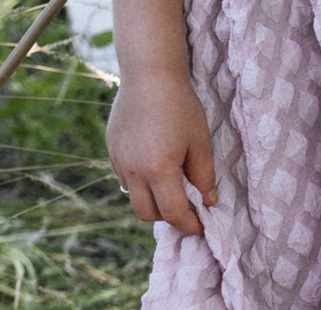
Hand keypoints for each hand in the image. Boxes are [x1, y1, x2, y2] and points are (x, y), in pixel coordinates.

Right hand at [106, 69, 217, 235]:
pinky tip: (154, 166)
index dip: (189, 225)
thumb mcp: (200, 143)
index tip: (201, 225)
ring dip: (151, 200)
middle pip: (146, 214)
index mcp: (158, 170)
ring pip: (133, 197)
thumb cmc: (180, 106)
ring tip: (170, 187)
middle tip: (186, 209)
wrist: (148, 74)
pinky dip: (139, 182)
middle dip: (167, 217)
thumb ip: (204, 177)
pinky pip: (124, 178)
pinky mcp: (112, 148)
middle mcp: (133, 169)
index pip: (172, 214)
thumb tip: (208, 201)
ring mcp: (118, 159)